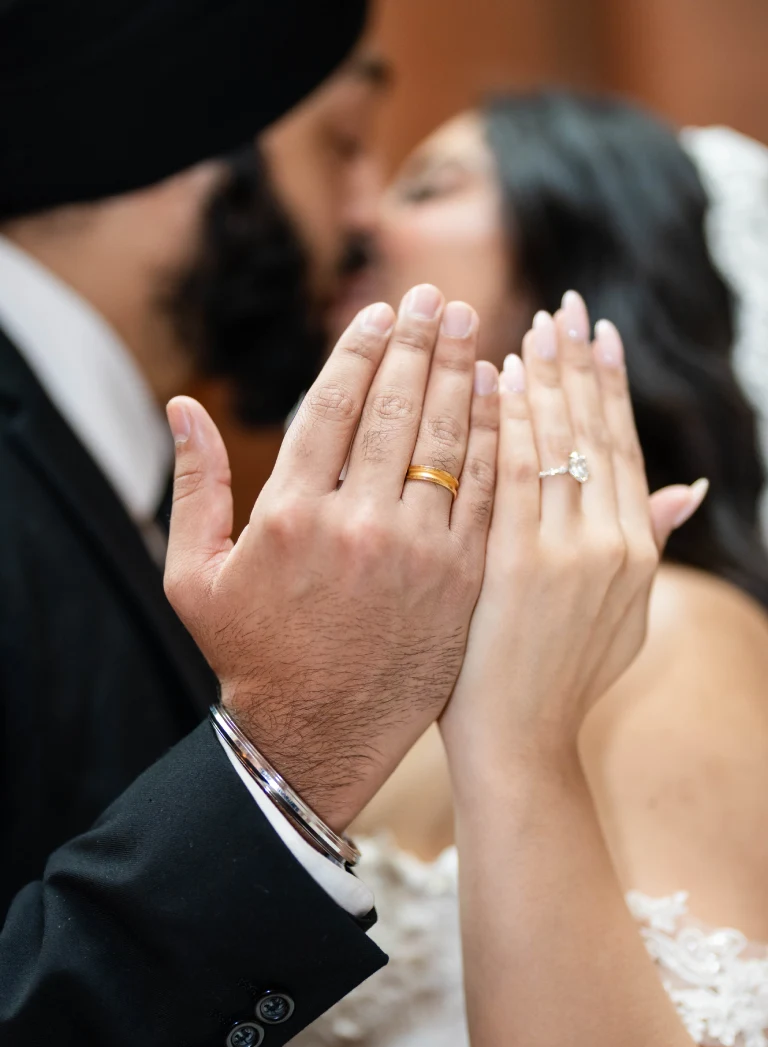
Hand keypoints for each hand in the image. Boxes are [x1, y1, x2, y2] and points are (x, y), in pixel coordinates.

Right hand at [164, 287, 498, 829]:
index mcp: (289, 515)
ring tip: (469, 329)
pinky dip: (494, 441)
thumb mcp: (195, 576)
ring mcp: (416, 554)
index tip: (379, 314)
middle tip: (434, 299)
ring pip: (446, 444)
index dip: (358, 352)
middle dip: (417, 345)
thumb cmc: (252, 654)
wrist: (318, 735)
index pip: (330, 407)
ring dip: (459, 377)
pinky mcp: (461, 581)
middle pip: (394, 411)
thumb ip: (194, 485)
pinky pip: (485, 495)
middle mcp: (356, 525)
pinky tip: (499, 402)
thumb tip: (183, 407)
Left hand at [440, 293, 707, 777]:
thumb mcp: (627, 613)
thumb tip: (689, 487)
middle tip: (567, 306)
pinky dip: (510, 421)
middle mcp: (613, 544)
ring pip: (560, 443)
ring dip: (548, 378)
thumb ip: (652, 542)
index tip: (600, 335)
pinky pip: (515, 474)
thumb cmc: (563, 678)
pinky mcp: (520, 565)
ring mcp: (569, 554)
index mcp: (638, 550)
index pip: (624, 448)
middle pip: (596, 433)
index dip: (611, 388)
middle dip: (582, 364)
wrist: (523, 744)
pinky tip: (499, 377)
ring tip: (536, 326)